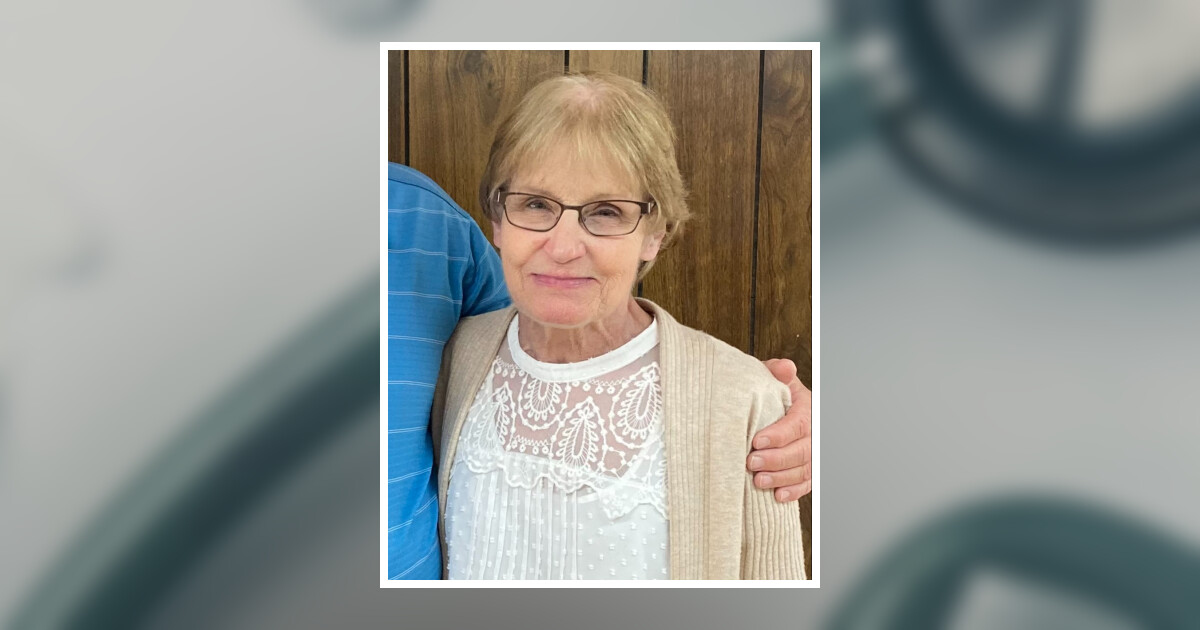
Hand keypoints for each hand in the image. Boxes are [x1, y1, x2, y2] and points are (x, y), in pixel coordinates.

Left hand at [747, 358, 811, 501]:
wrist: (772, 406)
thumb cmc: (768, 392)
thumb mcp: (769, 377)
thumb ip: (774, 372)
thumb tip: (785, 367)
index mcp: (806, 408)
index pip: (798, 424)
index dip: (778, 435)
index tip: (756, 441)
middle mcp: (814, 432)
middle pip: (801, 451)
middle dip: (776, 460)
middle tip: (751, 463)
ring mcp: (813, 452)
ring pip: (804, 470)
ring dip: (781, 478)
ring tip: (757, 481)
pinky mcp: (808, 470)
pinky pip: (806, 484)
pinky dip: (793, 492)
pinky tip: (777, 496)